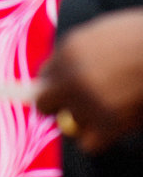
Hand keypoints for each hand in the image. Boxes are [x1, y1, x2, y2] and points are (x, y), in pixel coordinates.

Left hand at [38, 8, 142, 154]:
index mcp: (69, 50)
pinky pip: (89, 143)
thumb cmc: (141, 37)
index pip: (45, 75)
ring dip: (84, 122)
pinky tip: (114, 128)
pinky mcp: (109, 122)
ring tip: (110, 112)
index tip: (67, 89)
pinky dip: (98, 140)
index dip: (57, 83)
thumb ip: (81, 51)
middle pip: (44, 102)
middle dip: (56, 106)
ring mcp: (88, 100)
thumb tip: (66, 72)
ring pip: (68, 123)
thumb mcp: (104, 33)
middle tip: (76, 107)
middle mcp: (72, 76)